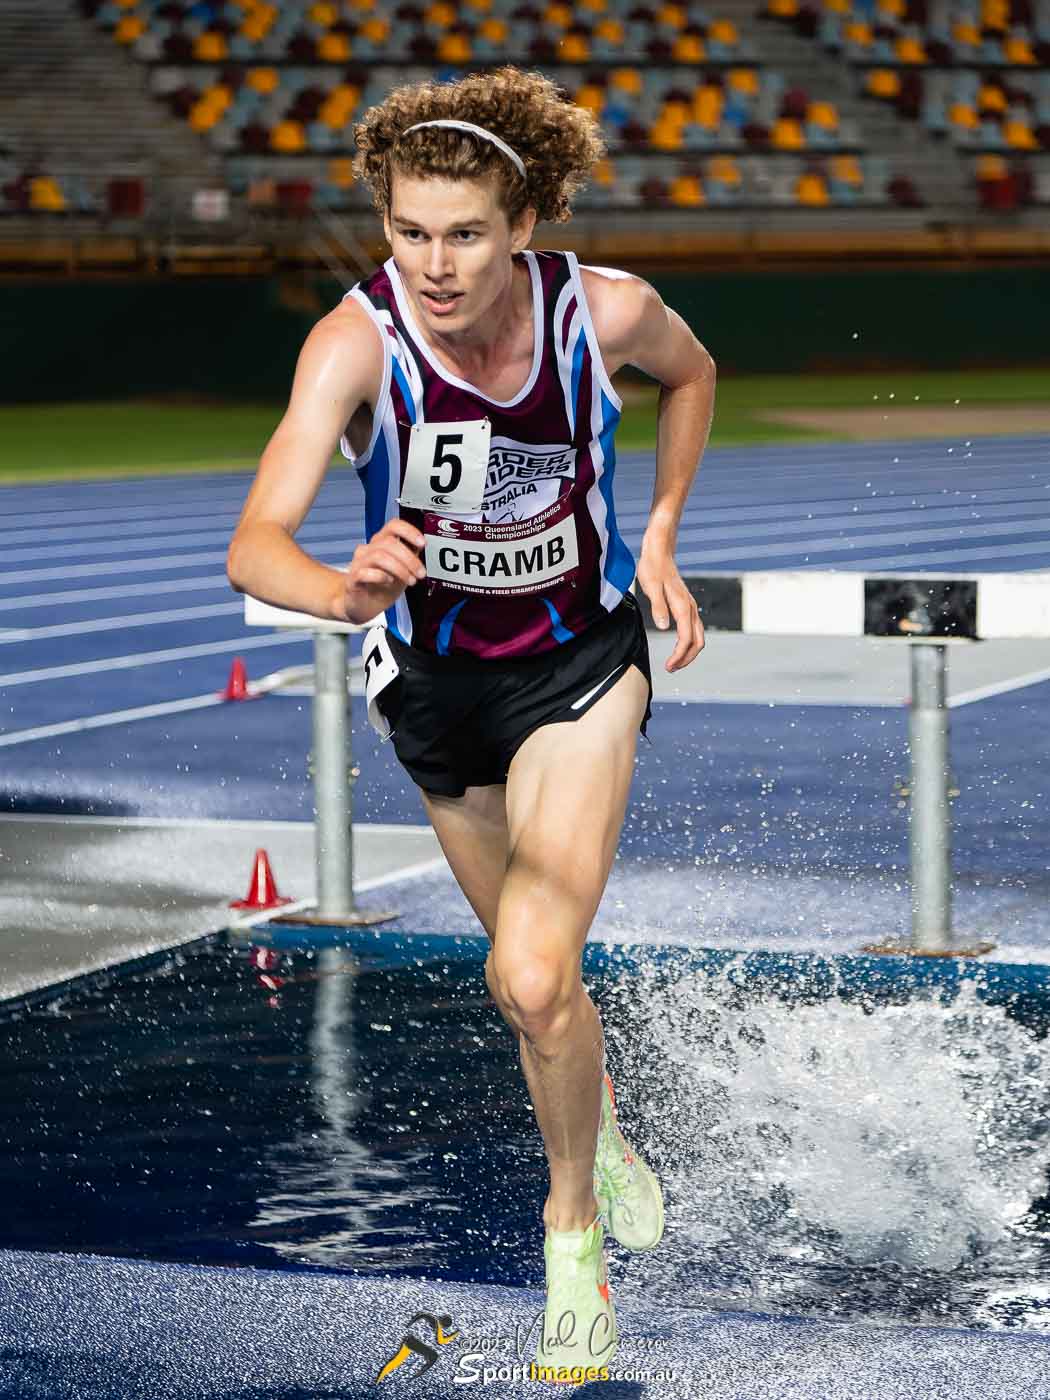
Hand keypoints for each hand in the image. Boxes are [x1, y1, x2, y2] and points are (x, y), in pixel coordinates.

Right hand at [340, 519, 425, 623]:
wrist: (362, 605)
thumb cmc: (381, 586)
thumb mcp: (402, 570)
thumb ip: (410, 557)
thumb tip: (422, 546)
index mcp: (381, 543)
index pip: (393, 526)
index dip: (409, 531)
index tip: (422, 543)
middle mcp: (369, 550)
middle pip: (389, 543)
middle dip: (409, 559)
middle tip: (420, 573)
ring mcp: (359, 563)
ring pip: (379, 556)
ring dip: (400, 569)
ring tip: (410, 580)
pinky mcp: (352, 579)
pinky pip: (364, 572)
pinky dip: (380, 577)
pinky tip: (388, 582)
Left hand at [636, 550, 704, 671]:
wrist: (660, 551)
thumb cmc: (653, 568)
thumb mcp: (651, 587)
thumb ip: (658, 607)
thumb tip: (663, 626)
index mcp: (683, 606)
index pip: (686, 638)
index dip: (679, 655)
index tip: (668, 666)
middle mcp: (690, 608)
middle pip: (698, 641)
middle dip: (687, 658)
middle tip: (671, 669)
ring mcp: (690, 607)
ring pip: (698, 635)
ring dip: (688, 652)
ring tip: (674, 662)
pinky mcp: (686, 605)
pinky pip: (693, 629)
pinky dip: (688, 642)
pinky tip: (677, 646)